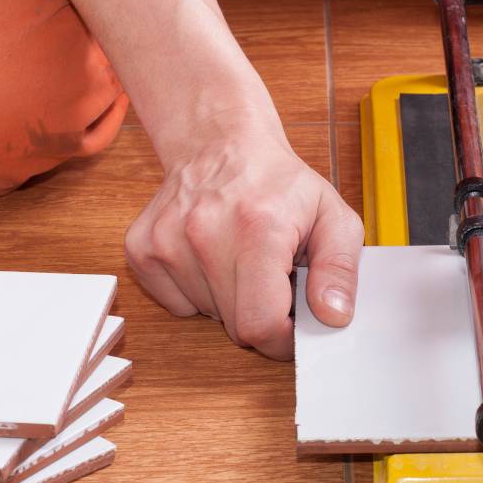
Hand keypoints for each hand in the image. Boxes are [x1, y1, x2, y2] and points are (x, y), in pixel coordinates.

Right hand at [125, 120, 363, 360]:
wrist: (220, 142)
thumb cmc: (279, 184)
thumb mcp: (333, 217)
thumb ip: (340, 270)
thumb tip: (332, 317)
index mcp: (258, 228)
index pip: (261, 323)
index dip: (282, 339)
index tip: (292, 327)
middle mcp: (204, 234)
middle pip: (235, 327)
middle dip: (260, 314)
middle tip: (271, 278)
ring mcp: (166, 241)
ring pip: (207, 316)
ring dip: (229, 301)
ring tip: (239, 259)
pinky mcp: (141, 248)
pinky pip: (176, 305)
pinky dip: (198, 293)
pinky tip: (210, 257)